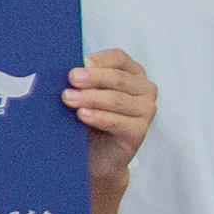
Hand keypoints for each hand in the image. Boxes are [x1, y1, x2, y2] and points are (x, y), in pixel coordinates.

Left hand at [66, 48, 159, 181]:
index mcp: (132, 73)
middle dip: (92, 78)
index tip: (80, 62)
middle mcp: (144, 89)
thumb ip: (82, 80)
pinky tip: (83, 115)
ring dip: (91, 98)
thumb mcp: (84, 93)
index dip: (100, 60)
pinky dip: (99, 117)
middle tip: (71, 78)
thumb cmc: (90, 119)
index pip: (118, 58)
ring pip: (117, 99)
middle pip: (118, 78)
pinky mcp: (140, 131)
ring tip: (69, 98)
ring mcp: (145, 110)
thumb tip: (67, 69)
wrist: (95, 156)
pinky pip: (119, 122)